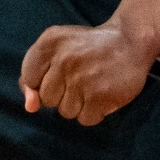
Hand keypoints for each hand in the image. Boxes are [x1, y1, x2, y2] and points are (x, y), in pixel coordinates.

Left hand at [20, 23, 153, 125]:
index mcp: (50, 42)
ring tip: (93, 84)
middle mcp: (64, 59)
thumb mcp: (58, 48)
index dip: (44, 80)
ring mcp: (82, 79)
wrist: (130, 40)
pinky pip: (84, 119)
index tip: (61, 69)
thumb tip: (30, 107)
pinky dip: (94, 111)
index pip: (28, 78)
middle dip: (62, 93)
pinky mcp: (100, 96)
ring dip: (79, 104)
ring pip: (65, 111)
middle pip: (47, 99)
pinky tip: (103, 94)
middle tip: (81, 76)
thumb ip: (34, 75)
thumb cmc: (89, 48)